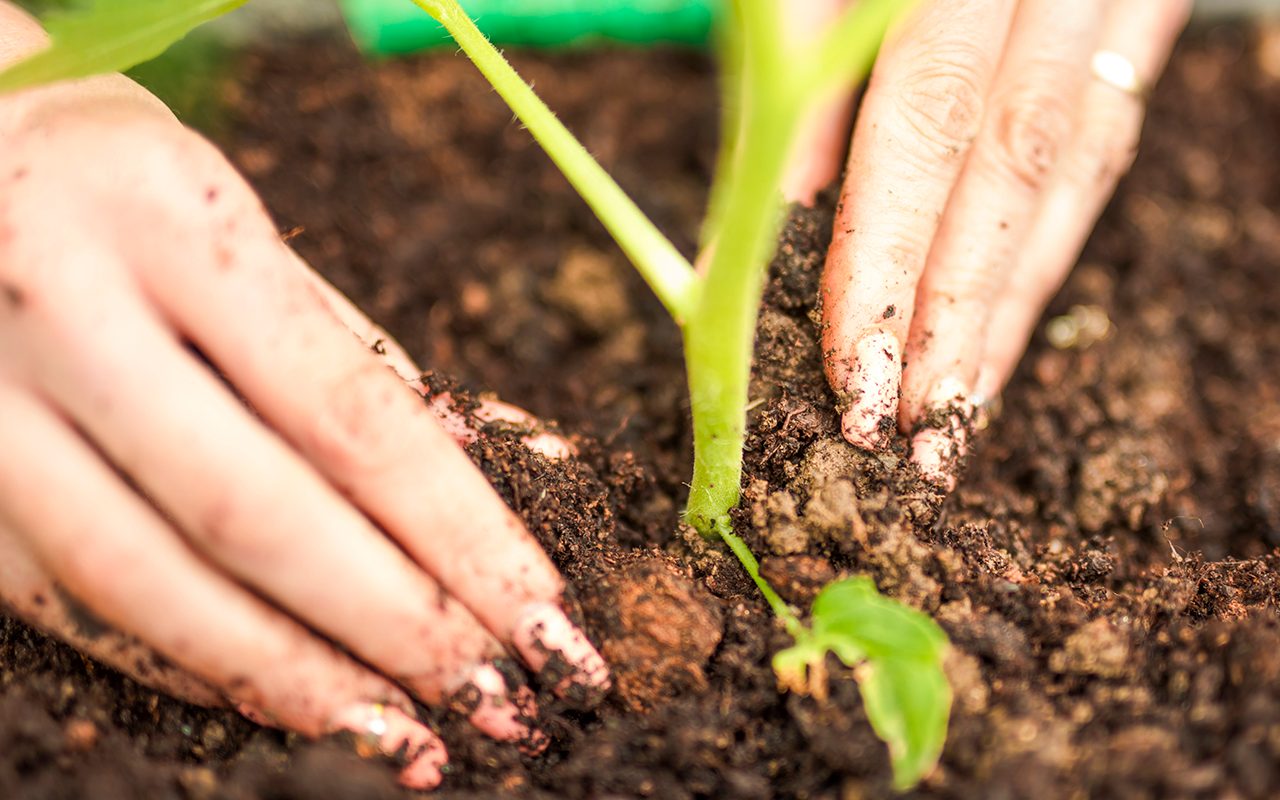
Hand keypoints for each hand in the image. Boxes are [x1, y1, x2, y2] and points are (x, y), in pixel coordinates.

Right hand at [0, 20, 604, 789]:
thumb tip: (467, 468)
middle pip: (260, 515)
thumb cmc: (123, 191)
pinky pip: (76, 603)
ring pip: (153, 584)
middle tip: (501, 705)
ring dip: (298, 681)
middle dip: (398, 628)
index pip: (351, 413)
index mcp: (173, 222)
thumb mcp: (239, 225)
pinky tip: (285, 702)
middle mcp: (63, 308)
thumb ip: (343, 347)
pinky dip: (190, 666)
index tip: (544, 617)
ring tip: (409, 740)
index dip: (461, 534)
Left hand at [785, 0, 1189, 487]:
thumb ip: (800, 64)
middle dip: (954, 305)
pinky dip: (1042, 245)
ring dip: (1010, 303)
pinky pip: (1098, 142)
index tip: (847, 360)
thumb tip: (783, 217)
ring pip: (1073, 163)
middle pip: (1013, 154)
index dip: (887, 248)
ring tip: (955, 416)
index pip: (927, 111)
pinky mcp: (1131, 13)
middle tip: (900, 427)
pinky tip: (1000, 325)